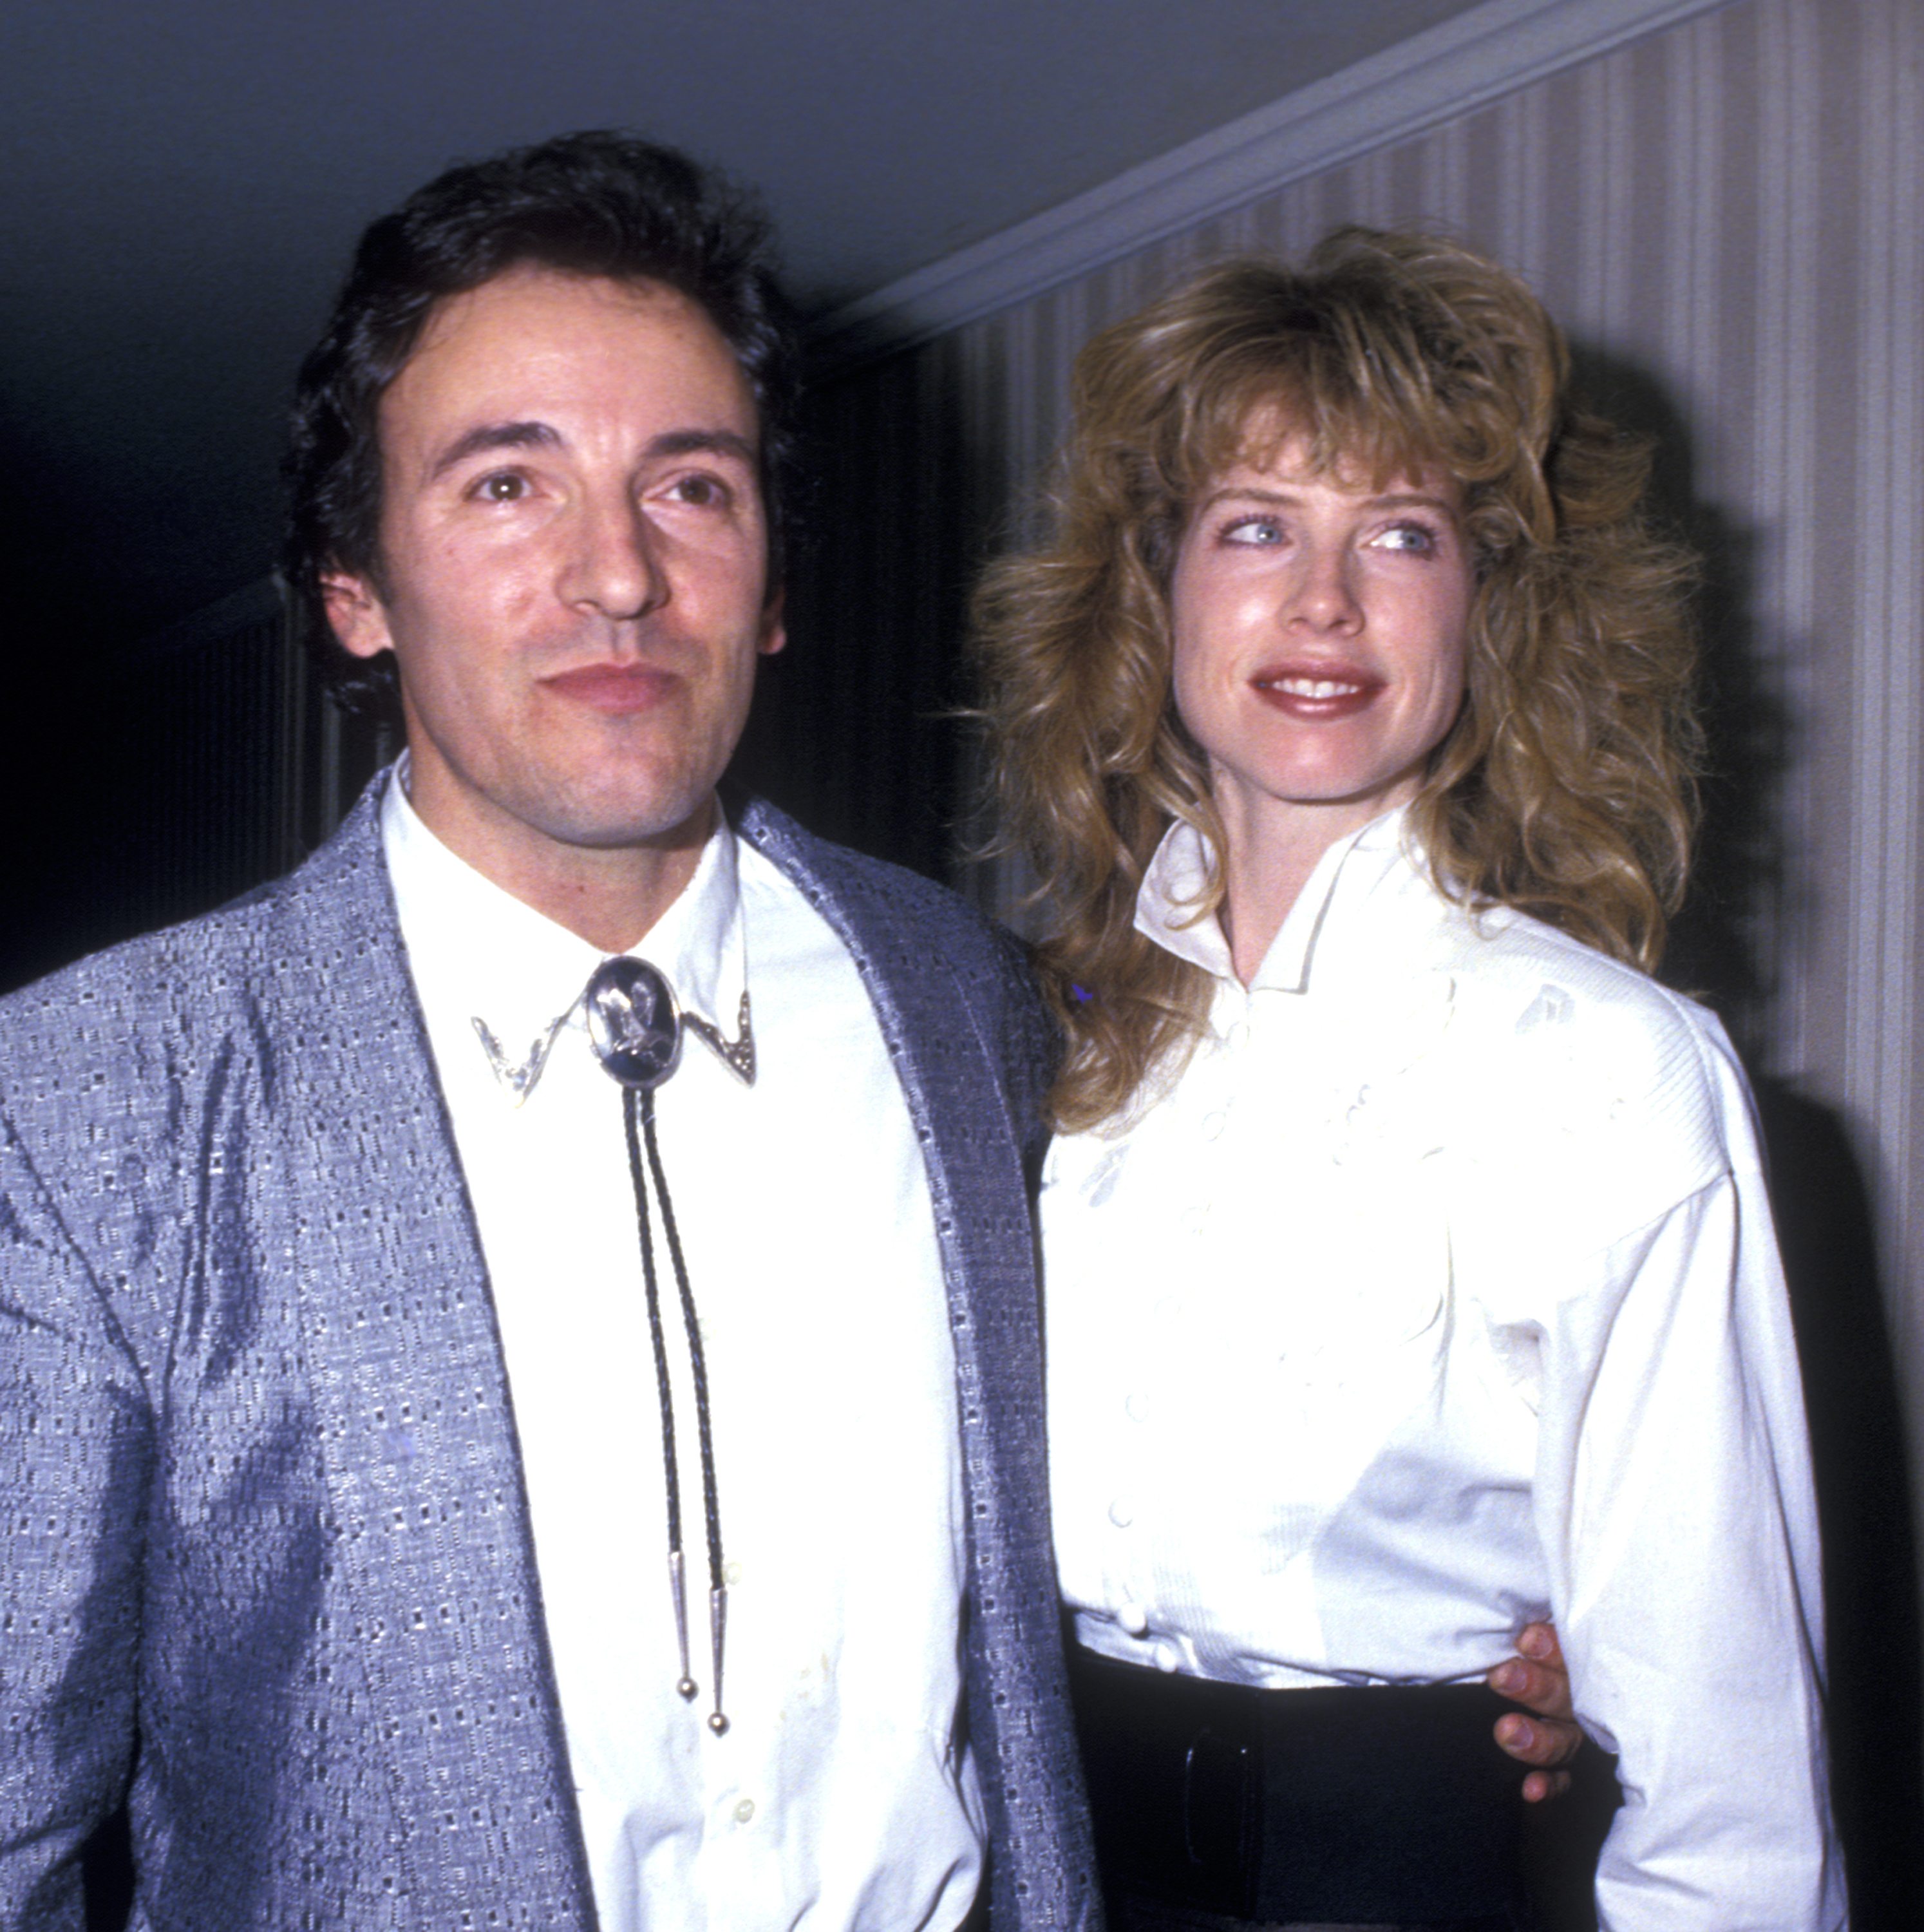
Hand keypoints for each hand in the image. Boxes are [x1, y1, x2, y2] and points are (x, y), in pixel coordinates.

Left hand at [1487, 1622, 1581, 1801]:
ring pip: (1565, 1741)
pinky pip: (1566, 1782)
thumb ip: (1539, 1635)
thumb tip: (1518, 1626)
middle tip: (1502, 1678)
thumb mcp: (1546, 1640)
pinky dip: (1550, 1785)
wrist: (1560, 1703)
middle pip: (1566, 1696)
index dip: (1553, 1649)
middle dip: (1537, 1688)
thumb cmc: (1539, 1655)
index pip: (1574, 1656)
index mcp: (1581, 1664)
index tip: (1526, 1639)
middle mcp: (1585, 1702)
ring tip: (1506, 1732)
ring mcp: (1582, 1737)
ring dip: (1539, 1740)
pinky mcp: (1576, 1769)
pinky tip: (1530, 1789)